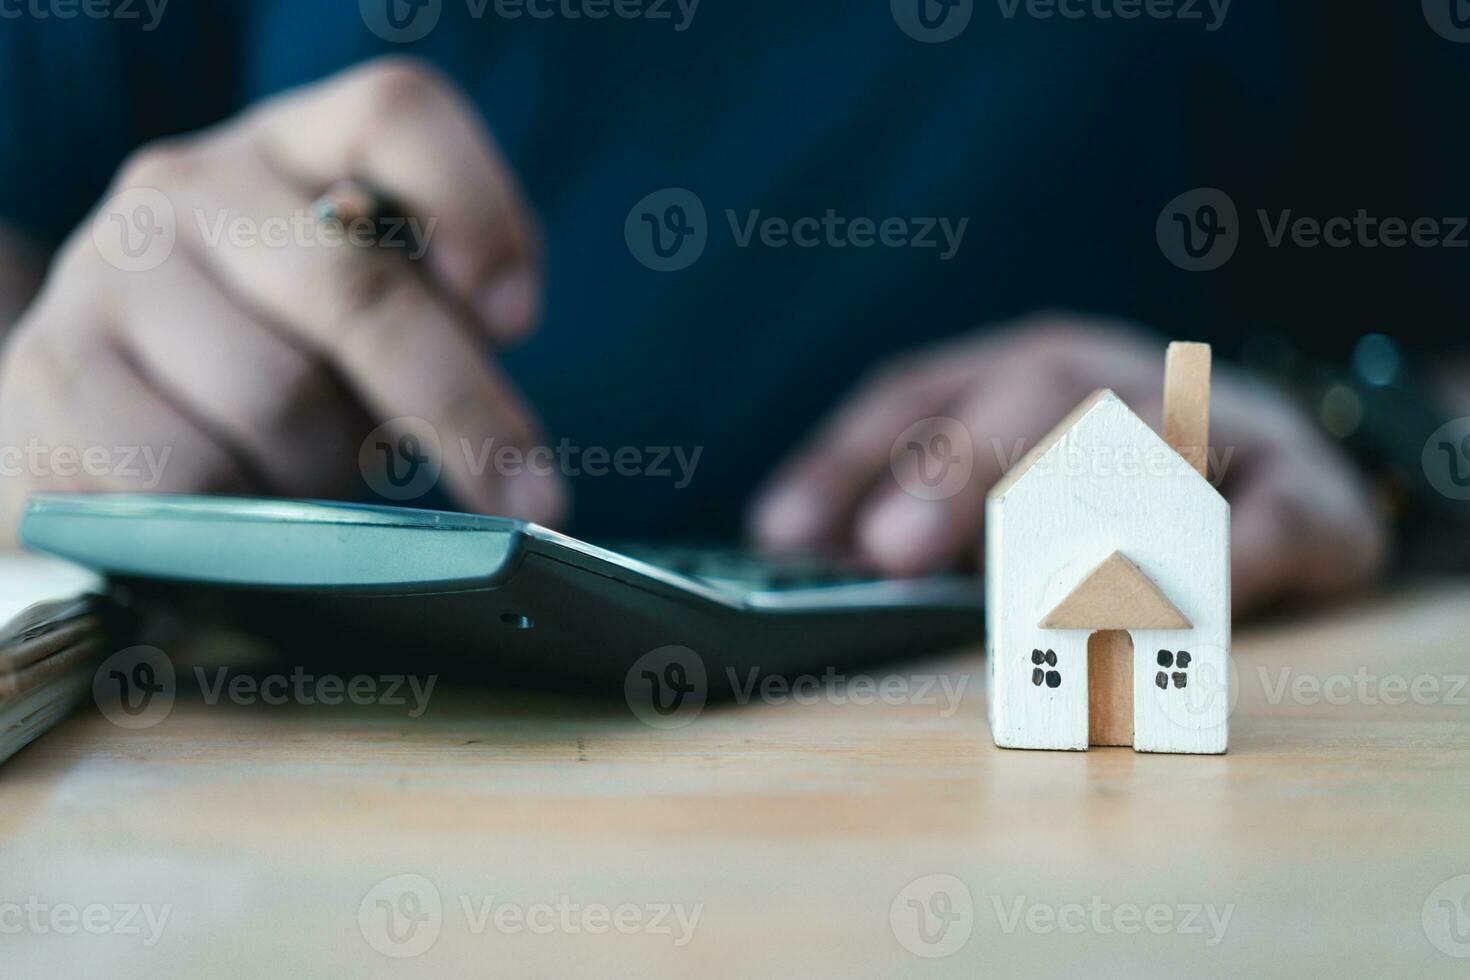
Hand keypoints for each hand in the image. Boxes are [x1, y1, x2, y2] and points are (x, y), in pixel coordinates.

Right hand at [0, 57, 563, 542]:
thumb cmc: (258, 376)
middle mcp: (190, 188)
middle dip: (456, 406)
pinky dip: (243, 515)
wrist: (81, 429)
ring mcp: (108, 273)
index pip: (395, 112)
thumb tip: (498, 391)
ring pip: (279, 397)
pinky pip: (194, 472)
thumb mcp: (354, 328)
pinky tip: (237, 503)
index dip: (478, 207)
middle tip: (523, 495)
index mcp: (288, 151)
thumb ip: (424, 321)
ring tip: (308, 477)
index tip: (518, 319)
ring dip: (325, 471)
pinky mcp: (52, 376)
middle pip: (355, 286)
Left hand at [749, 315, 1388, 612]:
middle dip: (957, 469)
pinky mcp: (1302, 489)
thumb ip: (926, 525)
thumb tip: (804, 565)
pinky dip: (1242, 545)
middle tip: (892, 551)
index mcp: (1021, 373)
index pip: (919, 392)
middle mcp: (1111, 377)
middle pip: (1034, 389)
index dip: (846, 458)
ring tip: (1040, 578)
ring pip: (1156, 431)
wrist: (1290, 485)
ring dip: (1094, 497)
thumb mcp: (1015, 496)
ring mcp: (1214, 422)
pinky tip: (1207, 586)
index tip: (780, 535)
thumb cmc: (1119, 496)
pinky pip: (1276, 510)